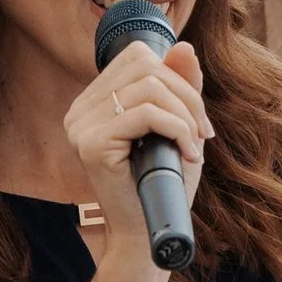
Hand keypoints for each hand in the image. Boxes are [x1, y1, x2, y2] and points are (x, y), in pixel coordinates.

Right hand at [62, 33, 210, 248]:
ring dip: (185, 116)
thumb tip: (183, 47)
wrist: (148, 234)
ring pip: (149, 88)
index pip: (137, 57)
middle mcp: (80, 110)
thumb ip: (180, 86)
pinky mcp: (92, 145)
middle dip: (187, 97)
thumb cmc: (162, 184)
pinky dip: (177, 130)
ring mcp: (81, 126)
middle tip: (201, 134)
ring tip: (193, 146)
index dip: (176, 78)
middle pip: (145, 66)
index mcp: (93, 102)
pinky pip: (146, 114)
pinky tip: (186, 153)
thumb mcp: (177, 126)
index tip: (195, 119)